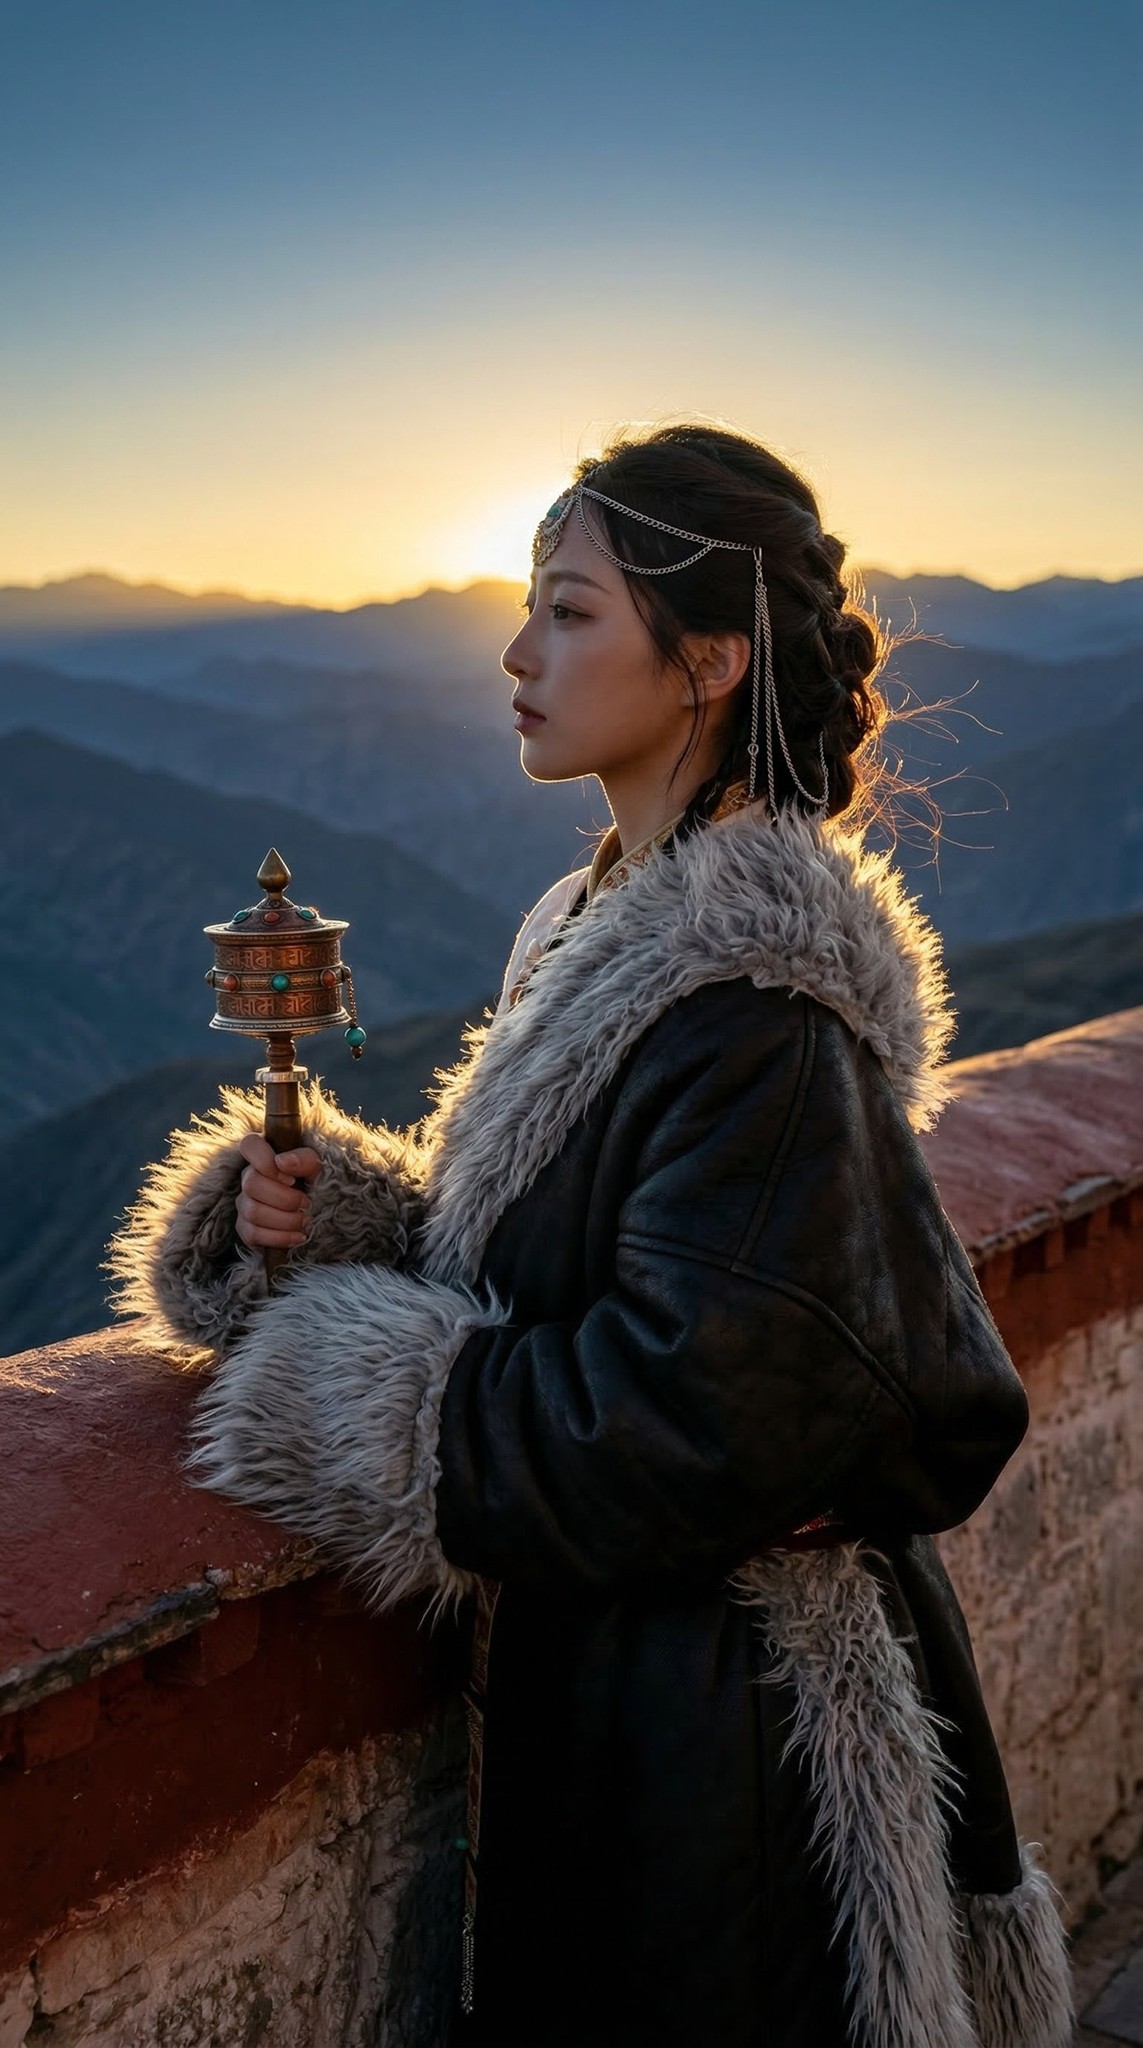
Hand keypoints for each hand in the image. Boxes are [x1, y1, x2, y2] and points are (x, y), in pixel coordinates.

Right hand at [236, 1133, 322, 1249]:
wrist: (322, 1216)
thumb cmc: (318, 1186)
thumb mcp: (320, 1169)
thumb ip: (305, 1159)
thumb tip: (282, 1161)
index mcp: (266, 1157)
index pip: (249, 1145)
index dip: (264, 1160)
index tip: (289, 1178)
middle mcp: (249, 1178)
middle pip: (251, 1184)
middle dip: (285, 1198)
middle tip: (306, 1204)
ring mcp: (244, 1204)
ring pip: (253, 1211)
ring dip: (286, 1220)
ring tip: (305, 1221)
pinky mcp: (245, 1228)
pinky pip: (253, 1234)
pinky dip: (280, 1238)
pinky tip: (298, 1236)